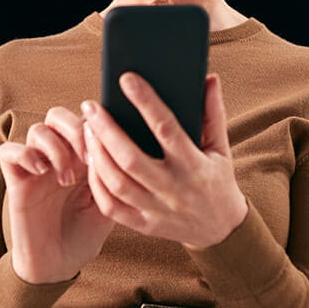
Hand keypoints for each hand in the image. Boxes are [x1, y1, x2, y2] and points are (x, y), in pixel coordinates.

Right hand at [0, 106, 115, 284]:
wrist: (59, 264)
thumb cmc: (84, 235)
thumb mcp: (111, 203)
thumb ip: (114, 175)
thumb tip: (126, 146)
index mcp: (82, 157)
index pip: (84, 120)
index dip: (95, 124)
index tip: (108, 144)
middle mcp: (58, 157)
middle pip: (58, 115)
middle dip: (74, 128)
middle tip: (86, 156)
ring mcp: (36, 167)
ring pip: (37, 129)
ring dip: (55, 148)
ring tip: (67, 179)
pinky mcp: (16, 180)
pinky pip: (9, 150)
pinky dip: (24, 154)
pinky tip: (41, 172)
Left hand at [80, 72, 247, 249]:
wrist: (221, 229)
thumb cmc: (217, 180)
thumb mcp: (220, 147)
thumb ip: (213, 112)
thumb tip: (210, 78)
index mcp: (195, 165)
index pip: (167, 128)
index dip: (146, 102)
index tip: (126, 79)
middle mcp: (174, 189)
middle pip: (131, 158)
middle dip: (106, 130)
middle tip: (90, 106)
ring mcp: (157, 210)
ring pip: (117, 183)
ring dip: (97, 154)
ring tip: (87, 130)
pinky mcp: (144, 225)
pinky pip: (111, 207)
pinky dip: (96, 183)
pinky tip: (90, 161)